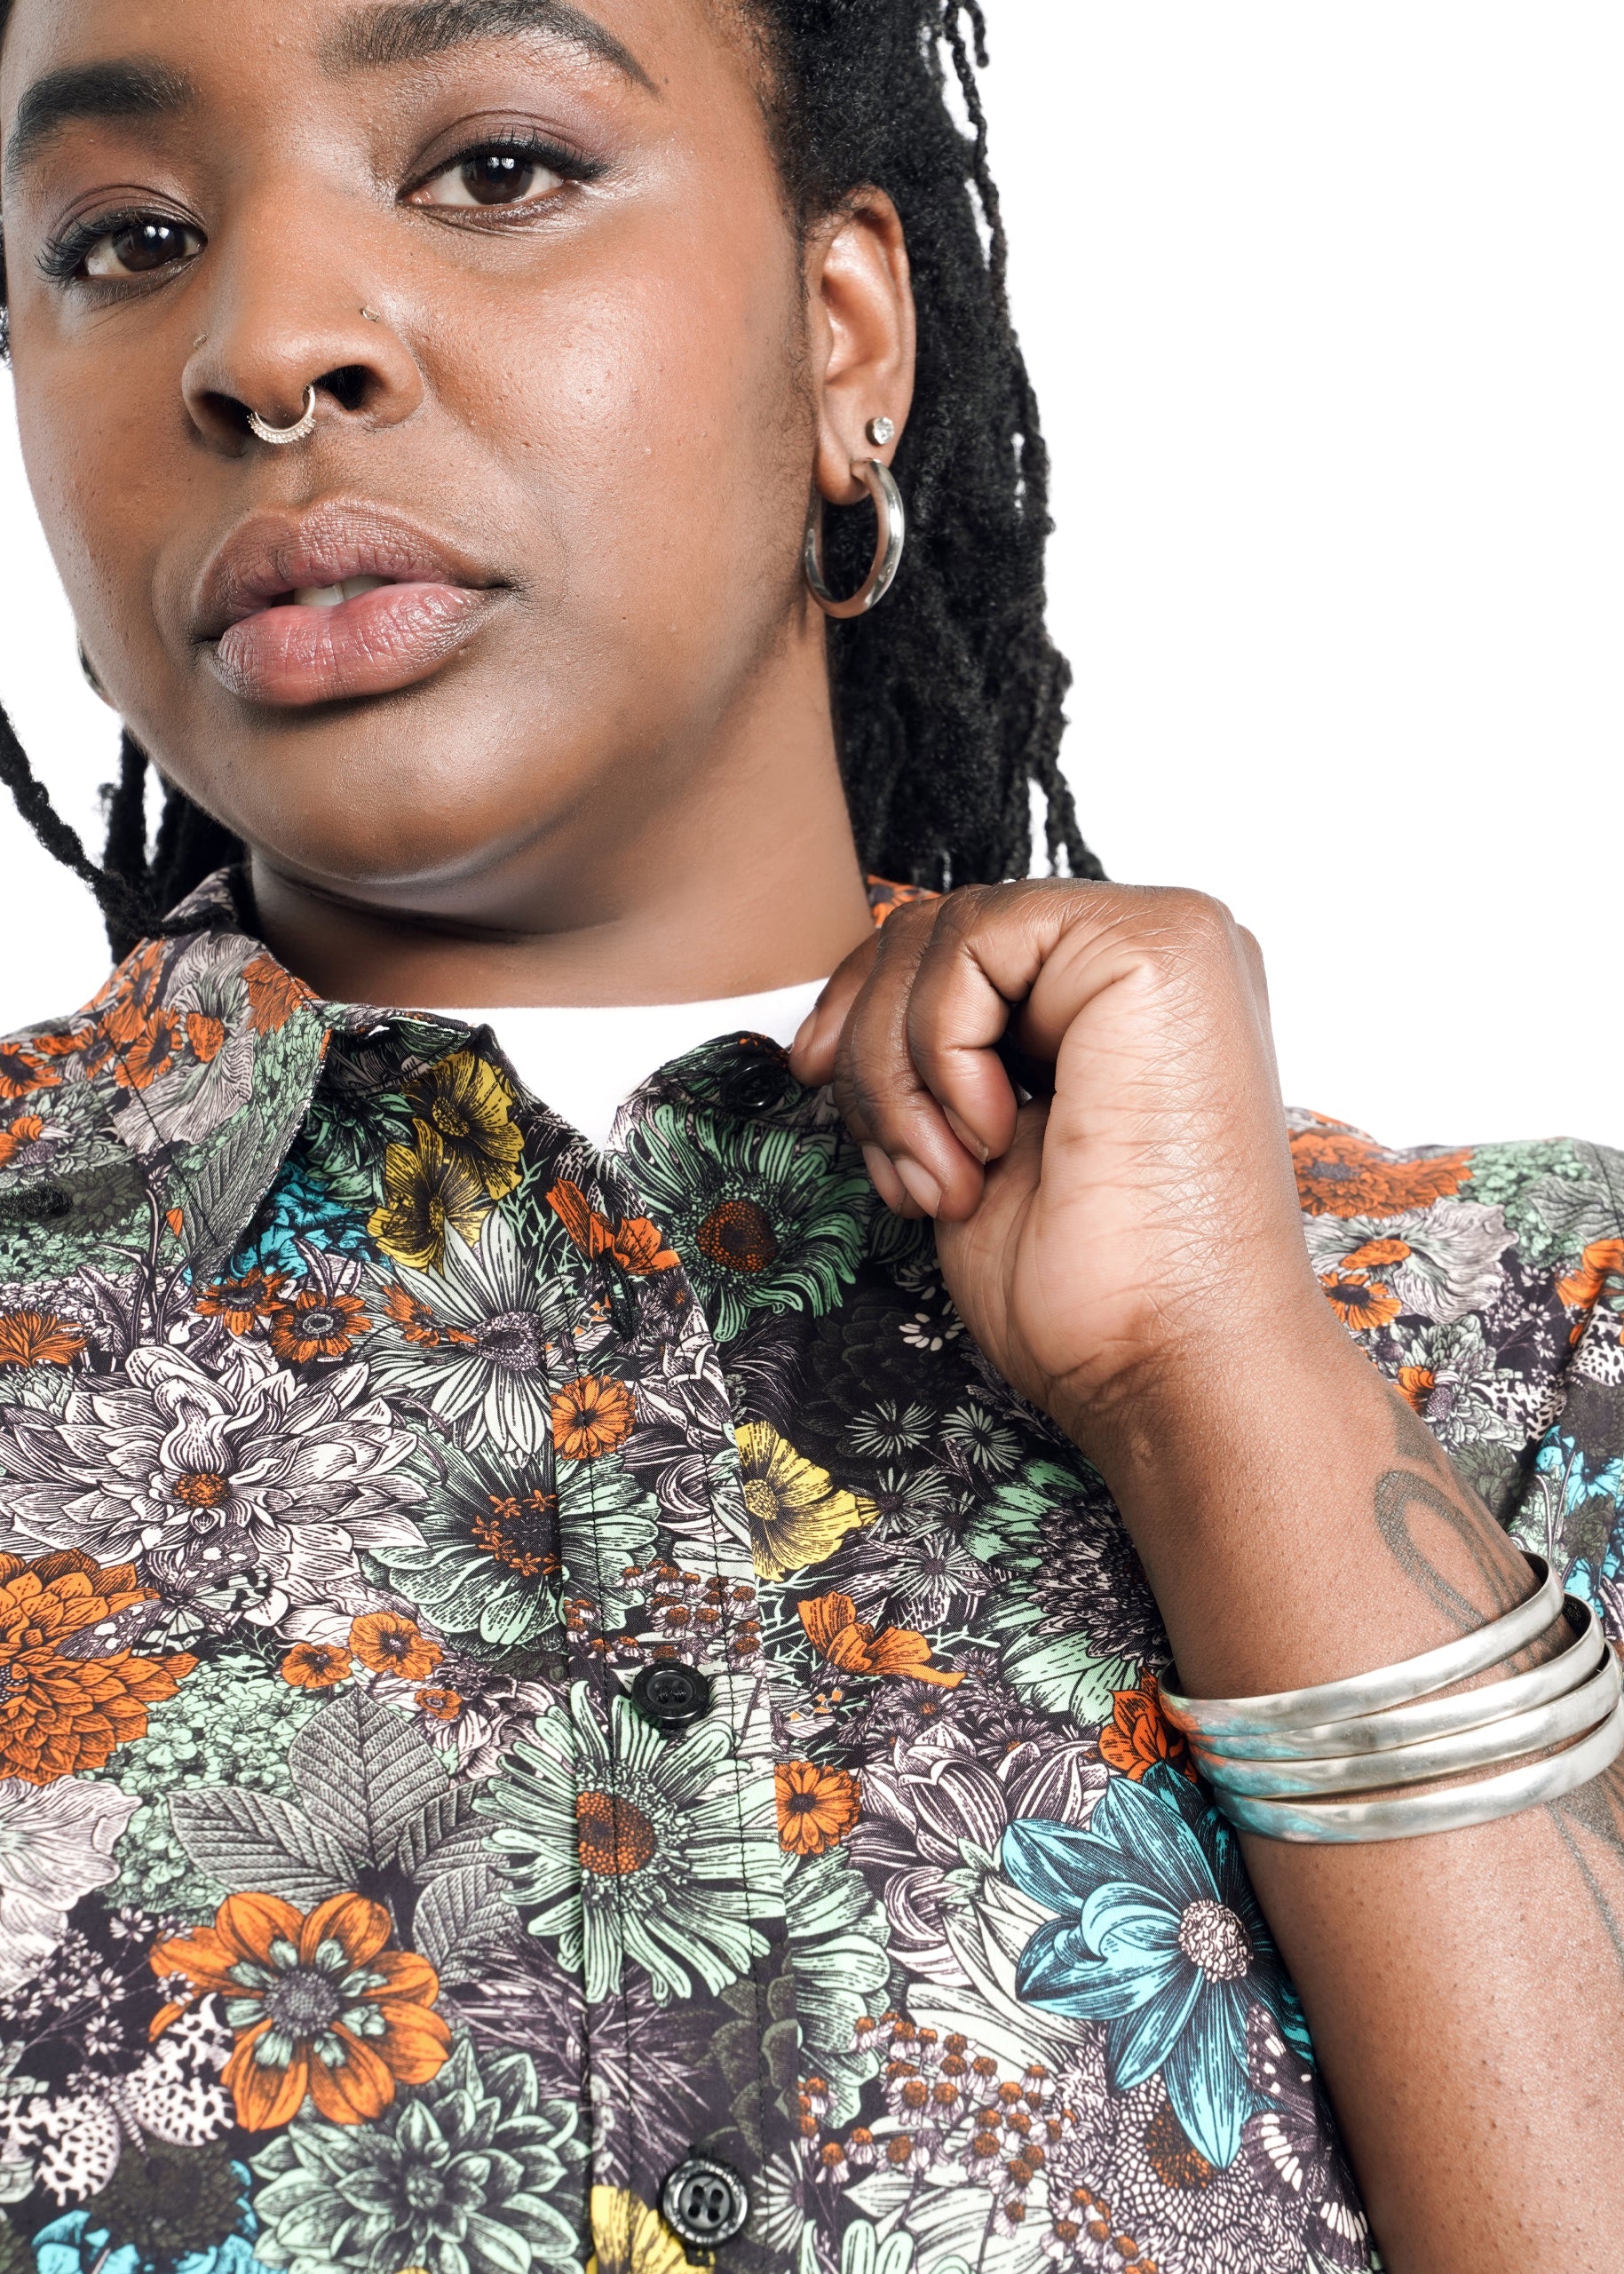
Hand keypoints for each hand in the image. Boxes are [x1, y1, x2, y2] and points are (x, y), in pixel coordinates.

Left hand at [790, 881, 1343, 1456]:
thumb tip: (847, 1009)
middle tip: (897, 1167)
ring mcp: (1168, 940)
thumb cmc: (1088, 1293)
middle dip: (869, 1046)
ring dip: (899, 1069)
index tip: (815, 1082)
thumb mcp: (975, 1143)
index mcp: (1126, 998)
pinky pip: (975, 940)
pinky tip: (991, 1139)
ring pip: (944, 931)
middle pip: (940, 929)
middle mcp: (1156, 954)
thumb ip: (939, 1053)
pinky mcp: (1160, 944)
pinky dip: (941, 1047)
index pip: (958, 946)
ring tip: (945, 1177)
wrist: (1173, 1365)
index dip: (863, 1009)